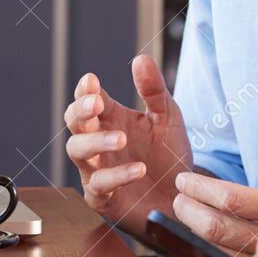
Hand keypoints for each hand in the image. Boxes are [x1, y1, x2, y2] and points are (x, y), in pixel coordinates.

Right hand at [65, 55, 191, 231]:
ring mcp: (98, 169)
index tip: (91, 80)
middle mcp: (99, 143)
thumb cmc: (168, 155)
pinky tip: (138, 169)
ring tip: (121, 138)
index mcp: (111, 119)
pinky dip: (116, 175)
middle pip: (74, 122)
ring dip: (95, 142)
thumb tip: (141, 58)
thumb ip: (154, 90)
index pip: (87, 99)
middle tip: (95, 104)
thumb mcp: (168, 117)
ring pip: (78, 151)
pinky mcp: (104, 198)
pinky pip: (99, 185)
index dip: (85, 90)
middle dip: (80, 111)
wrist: (183, 196)